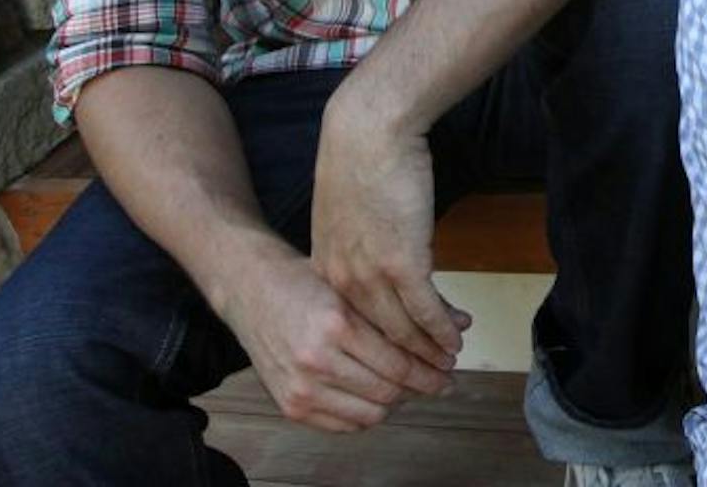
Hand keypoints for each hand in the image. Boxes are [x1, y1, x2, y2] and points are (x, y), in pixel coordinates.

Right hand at [209, 242, 447, 431]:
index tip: (448, 367)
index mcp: (336, 324)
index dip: (430, 368)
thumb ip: (397, 311)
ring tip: (410, 387)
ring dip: (396, 403)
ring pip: (370, 413)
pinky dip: (366, 414)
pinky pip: (344, 424)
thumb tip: (457, 325)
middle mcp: (317, 359)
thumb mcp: (351, 287)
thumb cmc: (303, 282)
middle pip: (388, 391)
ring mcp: (300, 387)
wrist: (249, 289)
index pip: (398, 362)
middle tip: (439, 380)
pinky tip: (377, 396)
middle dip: (421, 387)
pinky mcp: (289, 405)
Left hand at [310, 78, 472, 375]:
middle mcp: (341, 281)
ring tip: (451, 359)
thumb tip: (380, 255)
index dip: (380, 345)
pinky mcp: (402, 263)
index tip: (401, 359)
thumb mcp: (346, 209)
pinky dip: (443, 328)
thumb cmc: (362, 158)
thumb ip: (356, 241)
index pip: (353, 324)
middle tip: (430, 376)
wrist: (369, 129)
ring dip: (431, 349)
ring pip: (403, 329)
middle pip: (376, 337)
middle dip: (406, 361)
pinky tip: (458, 335)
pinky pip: (426, 310)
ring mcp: (370, 275)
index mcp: (324, 269)